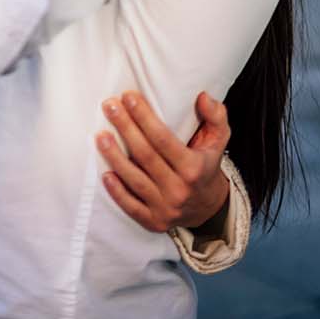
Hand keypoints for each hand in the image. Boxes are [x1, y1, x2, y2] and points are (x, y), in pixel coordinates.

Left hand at [97, 90, 231, 233]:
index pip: (163, 139)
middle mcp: (180, 189)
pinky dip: (117, 192)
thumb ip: (215, 115)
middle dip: (125, 128)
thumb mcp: (219, 139)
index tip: (128, 96)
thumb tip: (202, 96)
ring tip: (100, 135)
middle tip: (109, 106)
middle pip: (145, 155)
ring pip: (135, 180)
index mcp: (194, 168)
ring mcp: (166, 207)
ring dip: (115, 157)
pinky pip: (131, 206)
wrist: (209, 208)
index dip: (144, 117)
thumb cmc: (206, 165)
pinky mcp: (154, 222)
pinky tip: (105, 174)